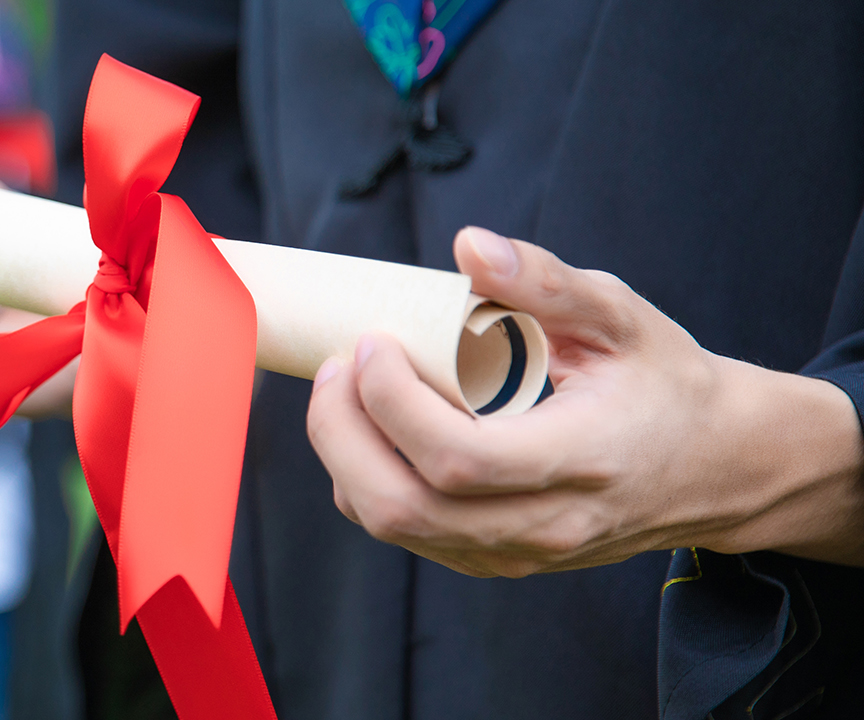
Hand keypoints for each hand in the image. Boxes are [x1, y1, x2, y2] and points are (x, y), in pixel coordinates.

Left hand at [307, 227, 863, 576]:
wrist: (716, 464)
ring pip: (395, 526)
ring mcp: (519, 554)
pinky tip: (373, 428)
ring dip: (345, 457)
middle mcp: (546, 524)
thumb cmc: (664, 382)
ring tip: (346, 389)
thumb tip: (468, 246)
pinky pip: (409, 533)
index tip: (372, 343)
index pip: (457, 458)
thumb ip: (547, 281)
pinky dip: (367, 482)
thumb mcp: (622, 317)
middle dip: (342, 434)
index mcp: (581, 462)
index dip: (392, 402)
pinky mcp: (499, 561)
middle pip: (404, 506)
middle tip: (338, 366)